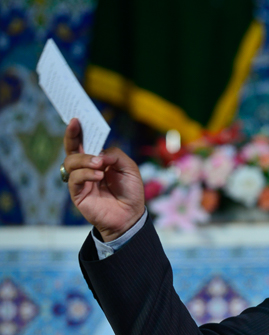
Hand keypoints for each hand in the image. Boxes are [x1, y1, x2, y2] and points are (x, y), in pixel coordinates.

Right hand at [63, 118, 145, 240]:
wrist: (130, 215)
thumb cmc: (130, 192)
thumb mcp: (130, 168)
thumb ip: (116, 156)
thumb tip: (99, 154)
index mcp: (98, 160)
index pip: (85, 143)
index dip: (79, 131)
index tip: (78, 119)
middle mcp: (86, 168)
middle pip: (72, 149)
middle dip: (72, 136)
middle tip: (75, 125)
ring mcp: (80, 180)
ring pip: (71, 162)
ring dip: (85, 159)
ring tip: (99, 165)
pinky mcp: (77, 193)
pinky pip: (74, 178)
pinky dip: (86, 174)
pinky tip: (98, 177)